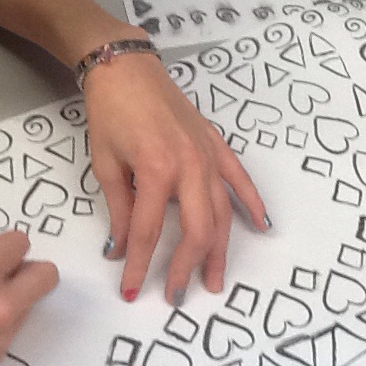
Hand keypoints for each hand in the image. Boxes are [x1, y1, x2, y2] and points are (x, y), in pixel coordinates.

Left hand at [83, 51, 266, 305]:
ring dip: (219, 250)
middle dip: (186, 268)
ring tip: (215, 279)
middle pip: (196, 231)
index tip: (133, 291)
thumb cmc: (110, 114)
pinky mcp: (216, 144)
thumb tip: (120, 248)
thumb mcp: (106, 164)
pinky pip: (239, 179)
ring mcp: (207, 156)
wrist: (127, 70)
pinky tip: (260, 226)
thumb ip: (120, 208)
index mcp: (156, 171)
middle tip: (177, 296)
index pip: (149, 232)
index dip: (140, 266)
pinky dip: (252, 203)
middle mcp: (189, 166)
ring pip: (221, 213)